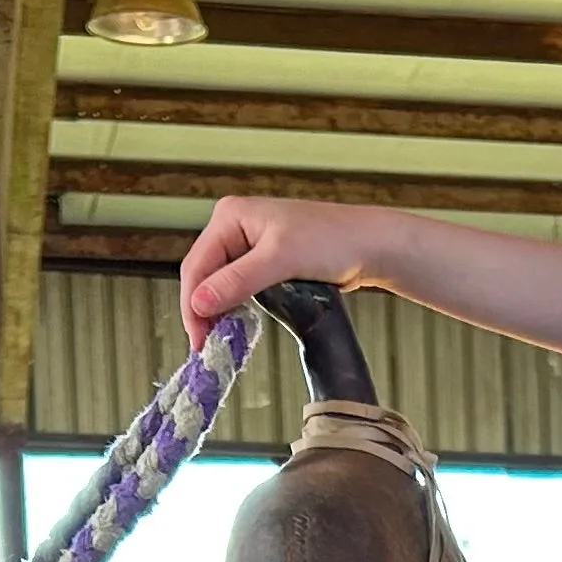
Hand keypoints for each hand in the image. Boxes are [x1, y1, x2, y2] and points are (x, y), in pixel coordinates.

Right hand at [177, 198, 404, 347]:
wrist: (369, 245)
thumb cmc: (332, 241)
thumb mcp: (280, 259)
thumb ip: (238, 280)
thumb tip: (199, 302)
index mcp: (230, 216)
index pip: (196, 264)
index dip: (192, 304)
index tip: (197, 338)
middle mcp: (234, 226)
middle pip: (203, 274)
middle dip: (201, 310)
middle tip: (205, 346)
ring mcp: (248, 245)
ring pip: (219, 283)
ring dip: (217, 312)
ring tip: (217, 340)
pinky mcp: (264, 262)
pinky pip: (238, 288)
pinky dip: (234, 308)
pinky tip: (234, 326)